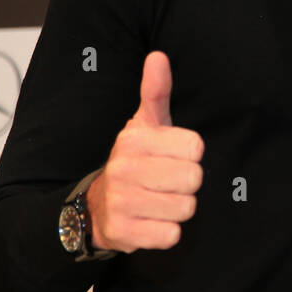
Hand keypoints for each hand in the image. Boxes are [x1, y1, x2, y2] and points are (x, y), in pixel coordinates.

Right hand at [86, 51, 203, 252]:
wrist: (96, 206)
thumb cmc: (134, 161)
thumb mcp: (145, 125)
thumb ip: (156, 91)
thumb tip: (159, 56)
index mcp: (135, 139)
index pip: (195, 148)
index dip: (191, 155)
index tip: (174, 157)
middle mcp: (124, 169)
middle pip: (193, 179)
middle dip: (187, 184)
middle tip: (169, 182)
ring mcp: (121, 202)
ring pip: (186, 208)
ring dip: (179, 209)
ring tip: (160, 201)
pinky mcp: (123, 232)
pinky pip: (170, 235)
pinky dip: (167, 232)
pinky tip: (152, 221)